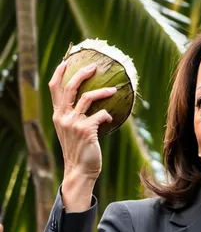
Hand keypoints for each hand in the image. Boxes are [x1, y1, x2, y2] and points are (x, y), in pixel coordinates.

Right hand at [50, 60, 115, 181]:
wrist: (80, 170)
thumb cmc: (80, 151)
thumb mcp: (71, 132)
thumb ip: (75, 118)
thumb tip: (91, 105)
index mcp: (58, 115)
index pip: (54, 89)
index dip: (59, 72)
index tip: (66, 60)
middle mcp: (63, 117)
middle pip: (70, 87)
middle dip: (82, 74)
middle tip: (94, 67)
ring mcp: (74, 123)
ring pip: (87, 98)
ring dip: (103, 91)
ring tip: (114, 89)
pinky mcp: (86, 130)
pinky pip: (101, 114)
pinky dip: (108, 114)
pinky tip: (110, 118)